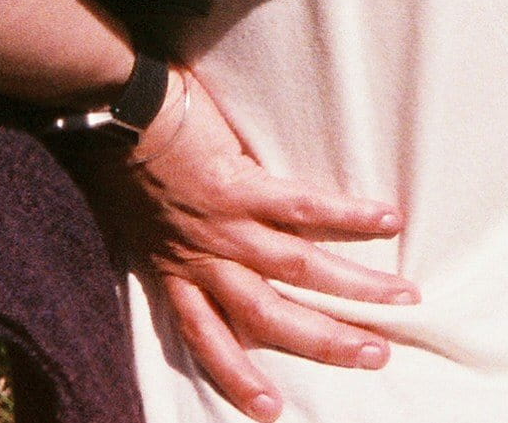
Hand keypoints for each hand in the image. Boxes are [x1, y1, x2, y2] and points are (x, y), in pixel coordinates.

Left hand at [81, 68, 414, 419]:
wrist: (107, 113)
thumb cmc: (113, 158)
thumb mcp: (129, 220)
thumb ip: (163, 242)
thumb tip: (181, 246)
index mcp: (174, 272)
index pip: (208, 337)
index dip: (238, 375)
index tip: (272, 409)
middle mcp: (203, 260)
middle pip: (270, 316)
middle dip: (326, 341)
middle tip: (376, 355)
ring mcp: (225, 226)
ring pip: (297, 271)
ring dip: (353, 289)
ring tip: (401, 299)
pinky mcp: (241, 184)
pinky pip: (302, 207)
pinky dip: (347, 216)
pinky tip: (387, 220)